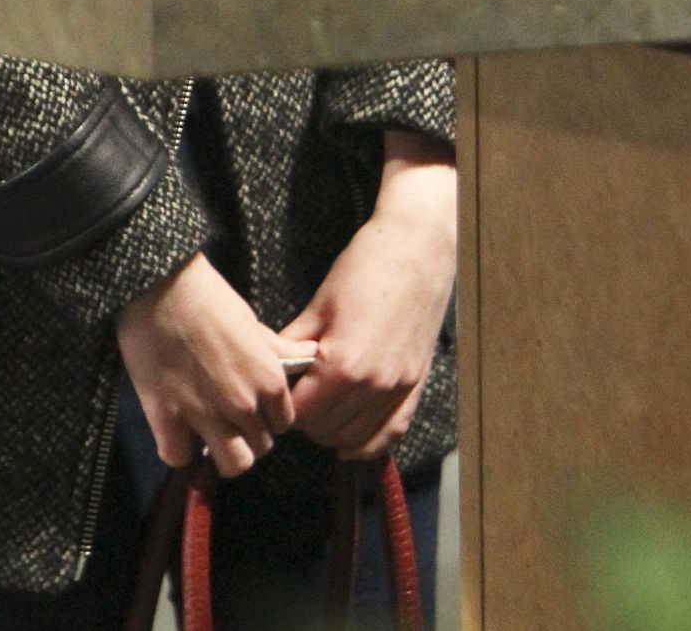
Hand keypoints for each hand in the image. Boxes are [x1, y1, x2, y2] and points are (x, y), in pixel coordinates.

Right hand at [115, 253, 319, 478]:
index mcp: (268, 380)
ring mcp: (205, 416)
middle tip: (228, 417)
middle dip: (247, 435)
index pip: (283, 424)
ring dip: (222, 452)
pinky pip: (181, 458)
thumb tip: (310, 355)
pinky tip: (175, 430)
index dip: (268, 417)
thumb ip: (279, 349)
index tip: (252, 407)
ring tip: (207, 432)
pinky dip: (178, 449)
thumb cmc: (208, 296)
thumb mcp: (250, 321)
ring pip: (232, 464)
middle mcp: (243, 405)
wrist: (158, 286)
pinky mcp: (167, 420)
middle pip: (260, 448)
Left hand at [277, 130, 456, 461]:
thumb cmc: (367, 266)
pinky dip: (367, 442)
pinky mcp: (416, 386)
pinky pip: (390, 434)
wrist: (418, 248)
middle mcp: (374, 386)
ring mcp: (399, 390)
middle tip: (297, 392)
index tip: (279, 389)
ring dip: (333, 430)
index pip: (301, 413)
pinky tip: (349, 435)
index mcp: (344, 365)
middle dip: (306, 417)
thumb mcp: (320, 303)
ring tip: (321, 404)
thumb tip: (273, 368)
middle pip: (326, 431)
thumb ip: (294, 343)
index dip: (284, 404)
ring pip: (356, 440)